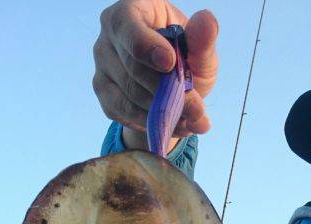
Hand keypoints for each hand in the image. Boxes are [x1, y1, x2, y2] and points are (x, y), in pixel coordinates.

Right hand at [93, 0, 218, 148]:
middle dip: (166, 90)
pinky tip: (173, 126)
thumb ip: (202, 40)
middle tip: (195, 108)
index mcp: (132, 10)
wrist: (171, 90)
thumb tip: (207, 21)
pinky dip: (151, 122)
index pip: (128, 25)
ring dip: (162, 111)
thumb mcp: (200, 51)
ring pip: (129, 93)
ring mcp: (102, 64)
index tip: (170, 63)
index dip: (147, 47)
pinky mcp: (103, 93)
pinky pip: (125, 112)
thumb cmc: (185, 59)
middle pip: (132, 66)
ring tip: (190, 120)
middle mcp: (110, 35)